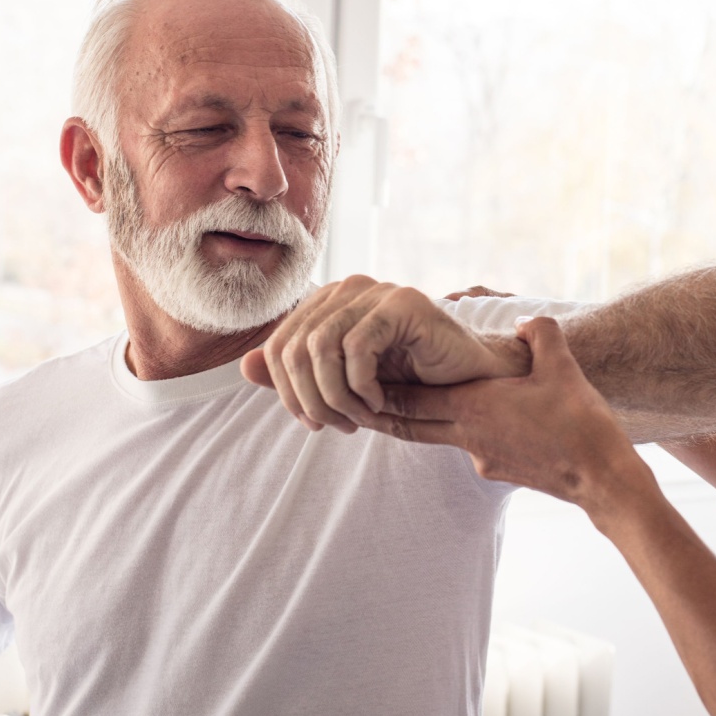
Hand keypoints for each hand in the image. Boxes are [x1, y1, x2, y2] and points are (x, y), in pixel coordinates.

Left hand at [239, 276, 528, 432]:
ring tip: (360, 418)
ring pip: (320, 347)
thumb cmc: (410, 382)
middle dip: (309, 399)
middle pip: (294, 347)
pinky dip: (362, 386)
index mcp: (329, 303)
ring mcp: (376, 291)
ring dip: (335, 396)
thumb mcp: (345, 386)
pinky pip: (357, 347)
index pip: (280, 345)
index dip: (287, 391)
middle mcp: (348, 289)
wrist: (471, 382)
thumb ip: (297, 375)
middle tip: (338, 427)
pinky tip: (379, 402)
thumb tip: (244, 366)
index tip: (315, 424)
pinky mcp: (403, 303)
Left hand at [365, 317, 653, 509]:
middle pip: (407, 424)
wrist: (601, 477)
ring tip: (388, 412)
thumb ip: (539, 335)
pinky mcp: (496, 471)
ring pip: (434, 437)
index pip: (410, 397)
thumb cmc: (580, 421)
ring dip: (412, 425)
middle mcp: (466, 436)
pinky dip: (455, 434)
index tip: (349, 379)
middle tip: (344, 403)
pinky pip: (466, 447)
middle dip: (376, 413)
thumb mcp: (560, 366)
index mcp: (473, 406)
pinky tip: (467, 424)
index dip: (377, 389)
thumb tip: (527, 324)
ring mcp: (479, 458)